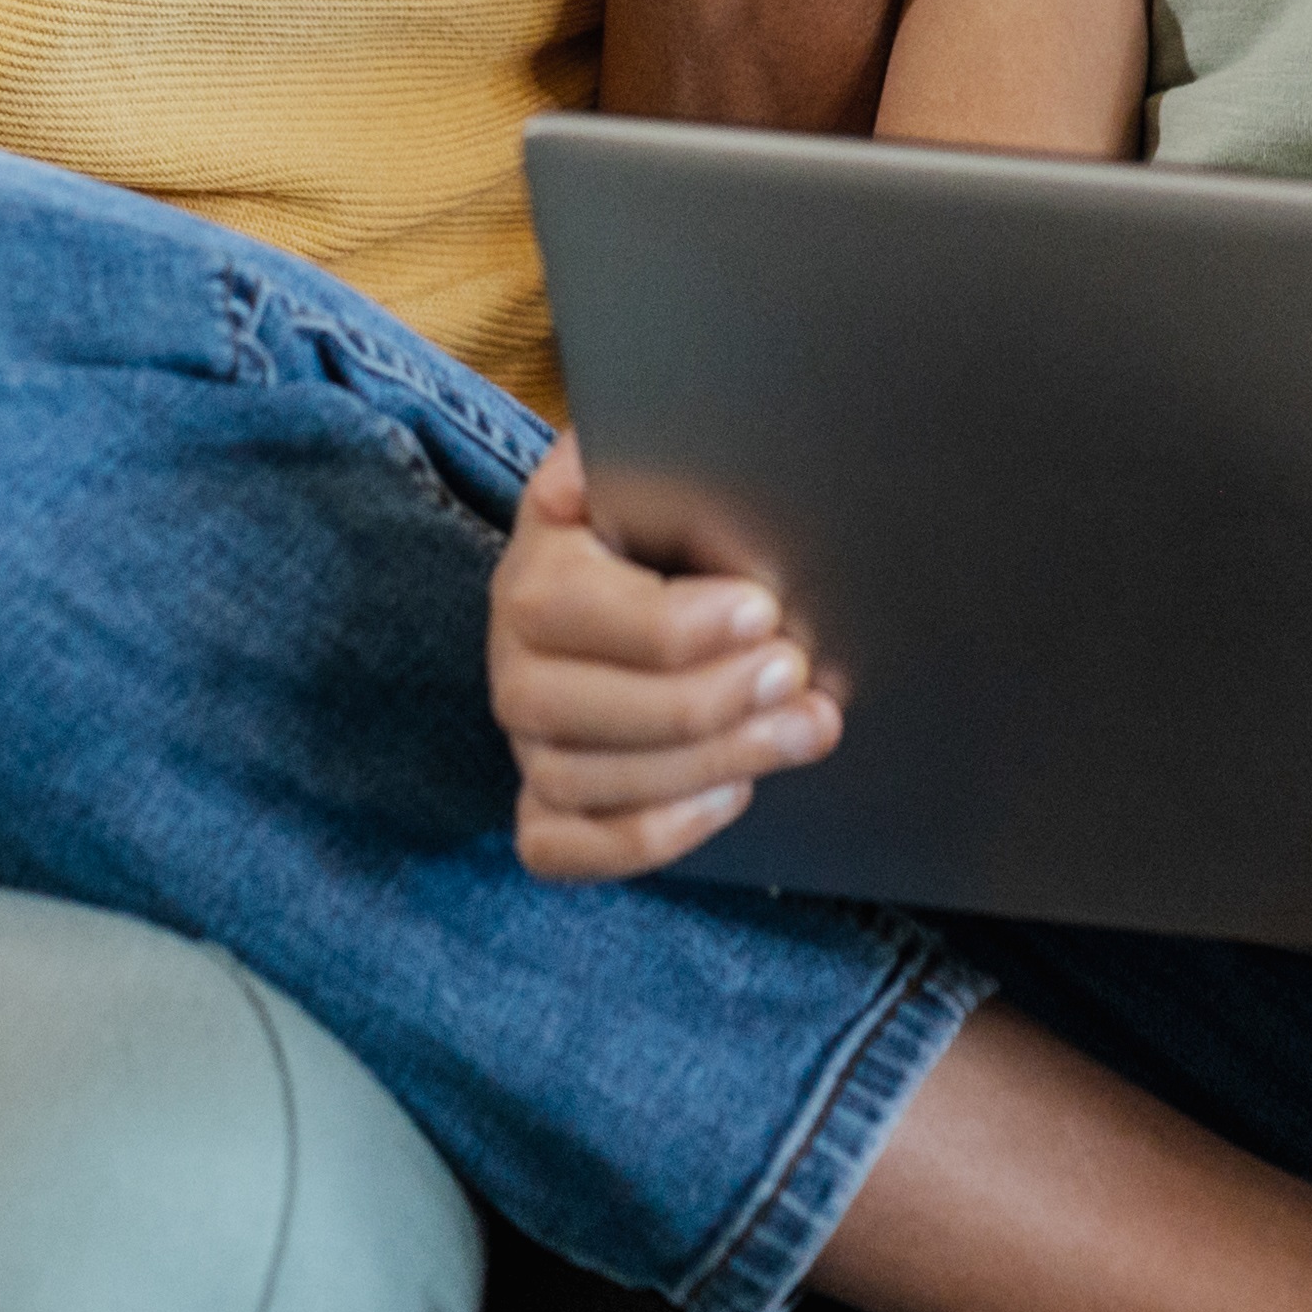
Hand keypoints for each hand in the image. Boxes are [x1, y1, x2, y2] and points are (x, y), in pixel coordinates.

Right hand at [489, 442, 841, 878]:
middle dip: (698, 700)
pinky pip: (558, 847)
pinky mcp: (545, 803)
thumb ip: (645, 463)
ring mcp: (524, 739)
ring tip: (800, 729)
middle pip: (562, 706)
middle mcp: (510, 658)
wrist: (669, 580)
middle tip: (796, 672)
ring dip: (701, 766)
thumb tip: (584, 478)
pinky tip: (732, 794)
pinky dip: (643, 837)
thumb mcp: (666, 478)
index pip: (565, 608)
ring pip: (573, 780)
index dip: (666, 624)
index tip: (762, 610)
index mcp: (534, 563)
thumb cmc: (679, 527)